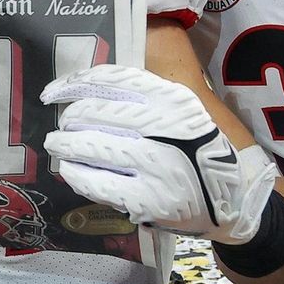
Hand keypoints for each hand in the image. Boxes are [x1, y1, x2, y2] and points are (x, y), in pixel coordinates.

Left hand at [41, 64, 275, 243]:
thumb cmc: (196, 151)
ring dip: (65, 146)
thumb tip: (81, 92)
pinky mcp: (149, 200)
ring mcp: (157, 165)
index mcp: (171, 99)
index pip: (109, 80)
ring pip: (90, 147)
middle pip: (92, 113)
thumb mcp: (179, 112)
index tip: (50, 93)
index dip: (71, 84)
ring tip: (57, 147)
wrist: (233, 203)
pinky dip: (77, 174)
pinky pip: (96, 182)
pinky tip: (71, 171)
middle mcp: (164, 127)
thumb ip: (140, 99)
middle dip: (68, 121)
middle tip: (61, 129)